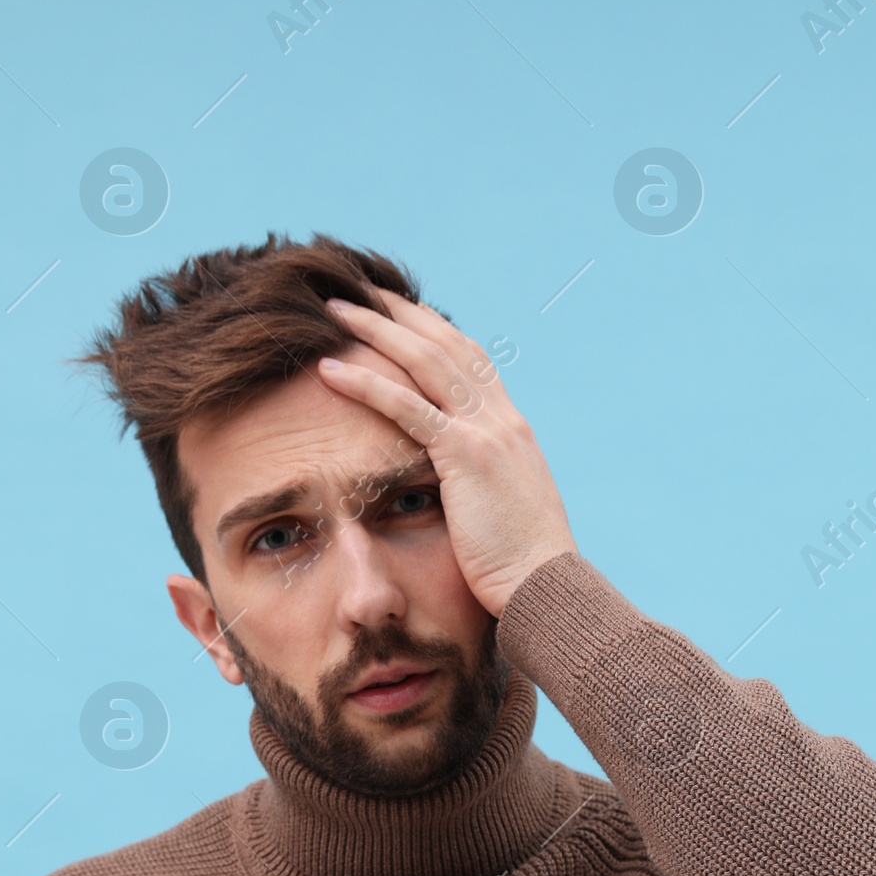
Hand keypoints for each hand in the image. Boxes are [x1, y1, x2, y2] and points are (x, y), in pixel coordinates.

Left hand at [318, 290, 576, 616]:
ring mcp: (487, 432)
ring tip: (336, 308)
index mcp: (512, 429)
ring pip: (424, 361)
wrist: (547, 589)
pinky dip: (366, 384)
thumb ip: (484, 488)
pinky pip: (406, 407)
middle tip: (360, 287)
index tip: (399, 311)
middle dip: (401, 312)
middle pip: (445, 344)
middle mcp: (502, 419)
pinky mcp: (466, 455)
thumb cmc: (523, 568)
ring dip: (376, 330)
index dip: (432, 331)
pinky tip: (329, 371)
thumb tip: (466, 493)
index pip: (470, 361)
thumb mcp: (504, 514)